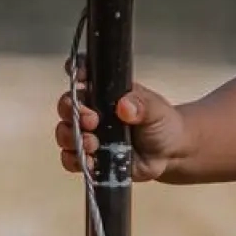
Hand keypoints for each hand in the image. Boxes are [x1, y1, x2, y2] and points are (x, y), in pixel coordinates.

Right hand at [56, 80, 188, 181]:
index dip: (75, 73)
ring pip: (64, 134)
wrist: (171, 155)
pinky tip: (90, 161)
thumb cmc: (162, 125)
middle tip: (91, 120)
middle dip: (73, 112)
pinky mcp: (90, 158)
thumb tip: (125, 106)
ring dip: (73, 138)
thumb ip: (143, 105)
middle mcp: (91, 112)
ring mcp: (88, 135)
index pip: (82, 77)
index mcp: (105, 93)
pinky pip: (70, 160)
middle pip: (67, 107)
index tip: (81, 77)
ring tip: (93, 143)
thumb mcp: (157, 110)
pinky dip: (75, 160)